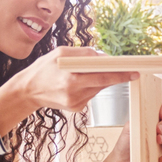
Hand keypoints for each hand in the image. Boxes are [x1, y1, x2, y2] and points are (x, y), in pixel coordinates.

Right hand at [0, 46, 135, 134]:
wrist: (27, 91)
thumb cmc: (43, 69)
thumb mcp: (61, 53)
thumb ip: (83, 54)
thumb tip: (104, 56)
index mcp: (71, 78)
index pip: (102, 76)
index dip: (120, 74)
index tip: (133, 71)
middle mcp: (75, 93)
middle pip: (104, 83)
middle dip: (117, 76)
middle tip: (130, 71)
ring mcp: (76, 103)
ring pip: (98, 88)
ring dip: (100, 79)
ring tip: (87, 72)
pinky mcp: (76, 108)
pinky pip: (91, 94)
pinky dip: (90, 87)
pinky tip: (78, 83)